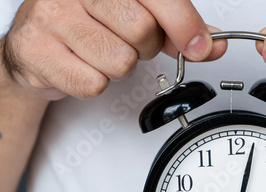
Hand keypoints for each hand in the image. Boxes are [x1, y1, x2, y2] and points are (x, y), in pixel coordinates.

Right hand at [1, 0, 227, 99]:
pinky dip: (94, 83)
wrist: (38, 43)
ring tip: (100, 53)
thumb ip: (177, 29)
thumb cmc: (92, 25)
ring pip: (119, 61)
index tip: (199, 47)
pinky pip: (93, 84)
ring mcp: (52, 15)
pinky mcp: (35, 49)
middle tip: (126, 42)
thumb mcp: (140, 18)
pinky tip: (81, 65)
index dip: (184, 25)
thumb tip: (212, 44)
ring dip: (118, 68)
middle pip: (142, 31)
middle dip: (144, 48)